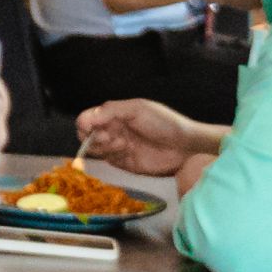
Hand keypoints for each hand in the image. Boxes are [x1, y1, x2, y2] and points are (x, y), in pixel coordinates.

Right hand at [80, 97, 207, 179]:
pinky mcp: (124, 163)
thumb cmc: (164, 122)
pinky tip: (127, 151)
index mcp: (114, 115)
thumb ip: (110, 111)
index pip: (88, 118)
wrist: (186, 145)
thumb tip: (85, 120)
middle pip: (86, 135)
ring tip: (122, 143)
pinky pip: (108, 161)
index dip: (85, 123)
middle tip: (107, 137)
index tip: (90, 127)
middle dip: (93, 137)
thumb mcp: (137, 109)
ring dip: (103, 146)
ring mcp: (118, 148)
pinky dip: (112, 155)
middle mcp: (113, 131)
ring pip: (94, 149)